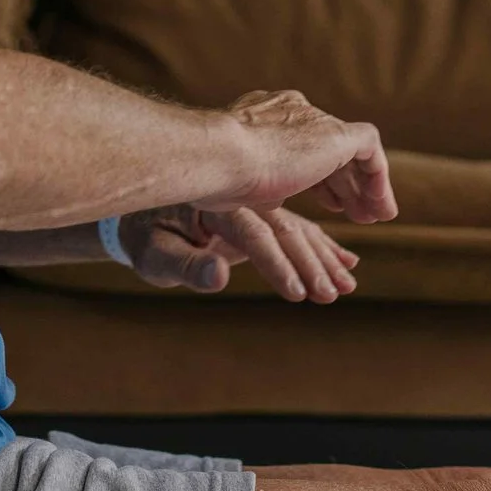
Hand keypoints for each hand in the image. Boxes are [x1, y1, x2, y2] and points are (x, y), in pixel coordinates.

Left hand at [127, 204, 362, 302]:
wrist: (141, 214)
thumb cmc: (143, 239)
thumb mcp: (155, 256)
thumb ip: (186, 266)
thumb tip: (217, 277)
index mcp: (218, 201)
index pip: (255, 233)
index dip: (276, 264)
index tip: (296, 293)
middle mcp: (243, 195)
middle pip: (285, 228)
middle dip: (311, 264)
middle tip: (333, 295)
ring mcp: (256, 202)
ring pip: (299, 228)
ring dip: (325, 258)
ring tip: (349, 286)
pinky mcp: (263, 212)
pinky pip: (301, 228)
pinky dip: (325, 247)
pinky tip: (348, 263)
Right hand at [211, 90, 397, 223]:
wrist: (217, 157)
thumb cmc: (211, 176)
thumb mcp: (234, 180)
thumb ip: (255, 183)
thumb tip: (267, 198)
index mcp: (263, 116)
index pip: (302, 145)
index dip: (319, 176)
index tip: (329, 202)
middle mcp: (291, 110)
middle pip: (328, 149)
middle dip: (344, 183)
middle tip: (356, 213)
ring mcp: (312, 118)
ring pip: (352, 151)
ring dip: (364, 187)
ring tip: (374, 218)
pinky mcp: (334, 133)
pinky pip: (369, 150)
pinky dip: (378, 179)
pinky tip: (381, 209)